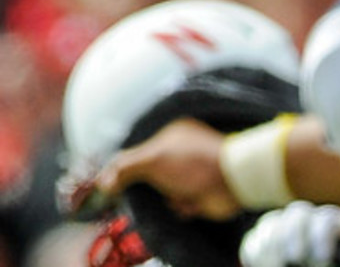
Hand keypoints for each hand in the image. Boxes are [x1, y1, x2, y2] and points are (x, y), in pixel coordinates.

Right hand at [92, 118, 239, 220]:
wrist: (233, 182)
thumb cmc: (193, 163)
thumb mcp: (152, 159)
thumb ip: (125, 167)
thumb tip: (104, 182)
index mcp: (171, 135)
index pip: (137, 151)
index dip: (122, 168)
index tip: (108, 184)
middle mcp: (180, 153)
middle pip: (149, 174)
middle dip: (147, 187)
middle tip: (143, 191)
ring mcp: (190, 173)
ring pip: (162, 192)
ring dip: (167, 198)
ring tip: (178, 193)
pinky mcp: (198, 192)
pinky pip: (178, 204)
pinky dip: (182, 206)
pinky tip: (191, 201)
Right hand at [239, 200, 339, 266]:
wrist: (329, 256)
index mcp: (337, 221)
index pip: (328, 218)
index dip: (323, 237)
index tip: (323, 260)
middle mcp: (310, 217)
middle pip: (298, 212)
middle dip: (293, 236)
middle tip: (295, 260)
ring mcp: (285, 225)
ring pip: (272, 222)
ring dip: (271, 245)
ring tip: (278, 265)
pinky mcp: (266, 238)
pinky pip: (254, 237)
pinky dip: (254, 250)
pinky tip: (257, 263)